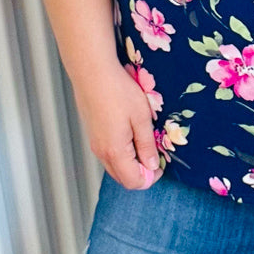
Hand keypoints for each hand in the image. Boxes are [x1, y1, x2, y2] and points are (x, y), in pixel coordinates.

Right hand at [73, 62, 163, 189]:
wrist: (92, 72)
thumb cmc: (118, 91)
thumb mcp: (141, 118)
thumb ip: (147, 145)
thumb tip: (152, 165)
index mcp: (115, 151)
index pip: (133, 181)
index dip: (150, 178)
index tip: (161, 165)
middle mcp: (101, 152)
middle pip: (122, 178)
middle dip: (140, 174)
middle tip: (154, 155)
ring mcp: (95, 144)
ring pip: (114, 167)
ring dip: (130, 164)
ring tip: (143, 143)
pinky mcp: (92, 135)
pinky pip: (108, 155)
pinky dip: (121, 155)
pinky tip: (130, 135)